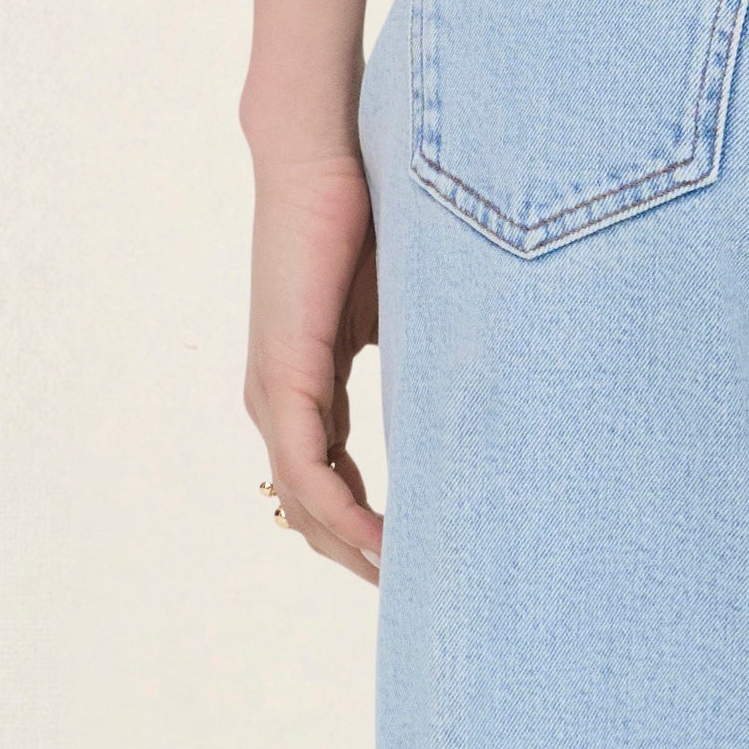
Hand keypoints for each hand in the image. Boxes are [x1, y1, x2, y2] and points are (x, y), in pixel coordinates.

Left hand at [246, 131, 384, 578]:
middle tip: (419, 594)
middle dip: (360, 557)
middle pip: (310, 510)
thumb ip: (423, 366)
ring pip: (305, 503)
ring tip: (408, 582)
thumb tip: (472, 410)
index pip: (328, 484)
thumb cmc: (370, 217)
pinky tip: (385, 543)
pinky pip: (309, 471)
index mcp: (306, 385)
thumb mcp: (407, 313)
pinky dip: (344, 515)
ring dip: (354, 550)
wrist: (325, 153)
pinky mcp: (284, 375)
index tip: (419, 564)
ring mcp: (275, 390)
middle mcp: (279, 397)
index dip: (368, 531)